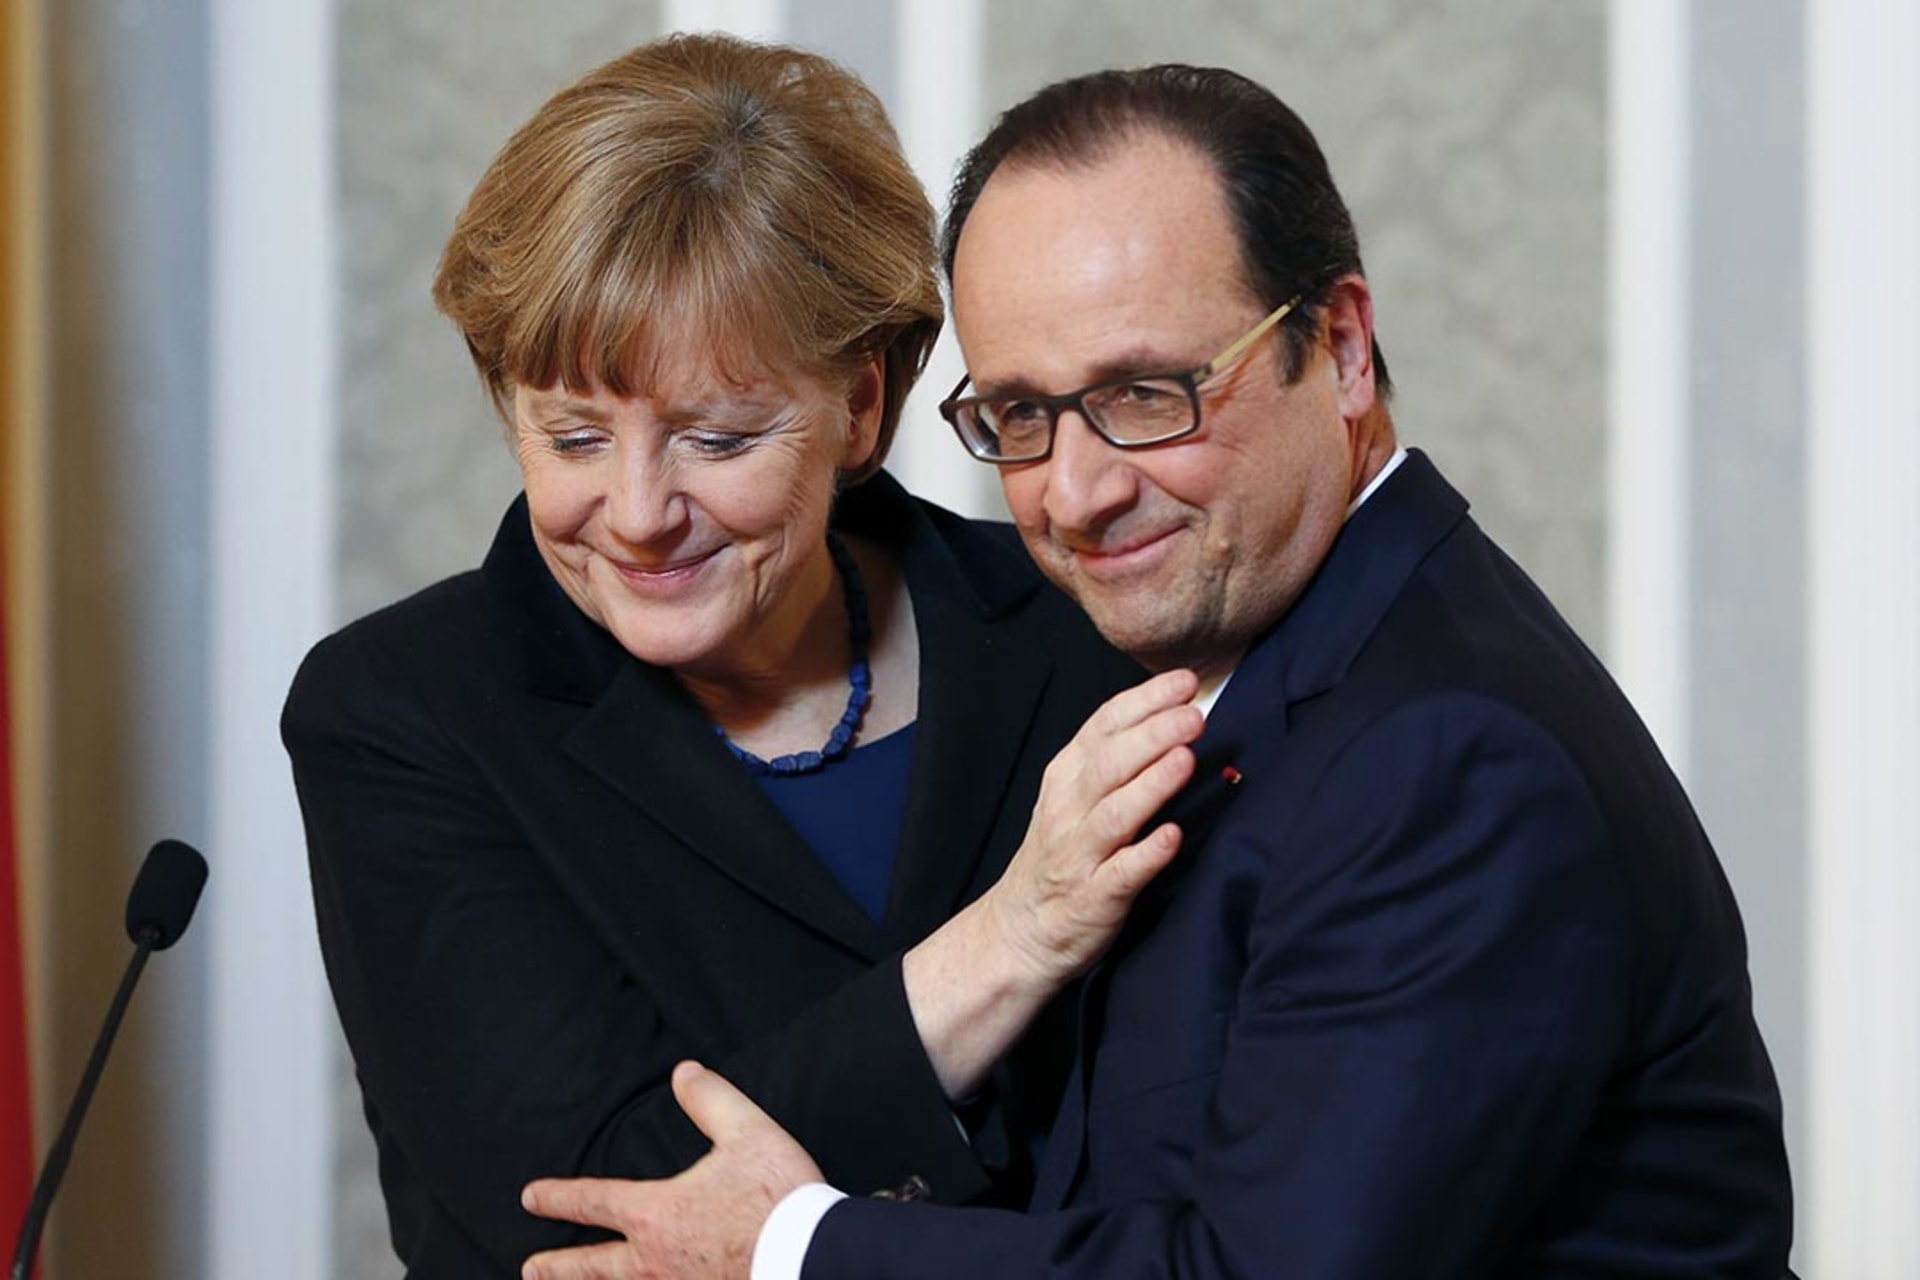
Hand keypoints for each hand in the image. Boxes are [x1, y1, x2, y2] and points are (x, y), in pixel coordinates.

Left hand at [521, 1061, 822, 1279]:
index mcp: (657, 1214)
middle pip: (592, 1267)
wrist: (811, 1256)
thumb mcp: (747, 1132)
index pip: (595, 1201)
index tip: (531, 1196)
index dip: (559, 1197)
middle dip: (558, 1266)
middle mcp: (656, 1261)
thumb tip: (685, 1073)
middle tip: (529, 1267)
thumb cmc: (777, 1196)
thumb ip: (711, 1100)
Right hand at [903, 668, 1202, 1097]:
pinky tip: (1172, 837)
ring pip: (1115, 813)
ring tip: (1187, 759)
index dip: (1144, 701)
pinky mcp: (1094, 898)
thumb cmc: (1063, 853)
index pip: (1104, 726)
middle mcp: (1069, 809)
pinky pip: (1121, 873)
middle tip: (1195, 714)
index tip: (1186, 681)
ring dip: (1151, 785)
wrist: (1020, 930)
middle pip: (1110, 763)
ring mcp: (1079, 854)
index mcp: (1067, 776)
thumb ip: (1116, 760)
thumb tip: (1177, 718)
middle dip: (1154, 734)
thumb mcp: (1075, 795)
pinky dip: (1146, 854)